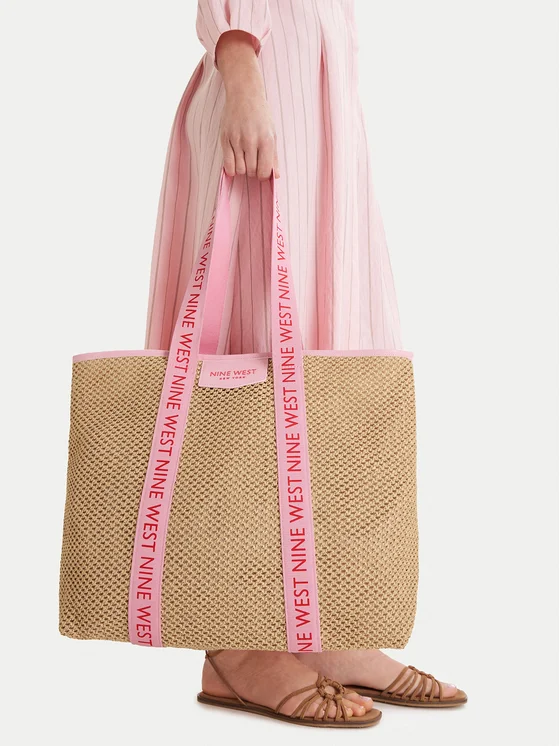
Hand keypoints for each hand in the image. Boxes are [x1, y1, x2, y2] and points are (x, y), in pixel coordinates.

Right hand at [216, 31, 279, 180]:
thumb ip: (273, 156)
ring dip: (242, 169)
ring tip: (244, 160)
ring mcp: (237, 139)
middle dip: (253, 172)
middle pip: (251, 172)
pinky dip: (232, 168)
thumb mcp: (272, 133)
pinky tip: (235, 161)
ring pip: (239, 170)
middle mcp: (251, 140)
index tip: (262, 171)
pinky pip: (227, 165)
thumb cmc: (260, 114)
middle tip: (253, 163)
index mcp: (266, 140)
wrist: (244, 93)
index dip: (263, 176)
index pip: (264, 171)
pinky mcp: (225, 138)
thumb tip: (275, 176)